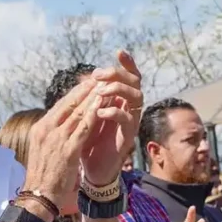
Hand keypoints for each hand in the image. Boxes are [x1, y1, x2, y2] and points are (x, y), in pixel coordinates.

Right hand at [23, 79, 104, 215]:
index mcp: (41, 128)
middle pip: (68, 104)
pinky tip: (103, 105)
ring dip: (92, 98)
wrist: (39, 194)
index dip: (75, 93)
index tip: (87, 83)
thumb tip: (62, 121)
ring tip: (104, 86)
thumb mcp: (43, 148)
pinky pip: (83, 128)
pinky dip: (93, 114)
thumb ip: (52, 133)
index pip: (60, 105)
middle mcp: (47, 130)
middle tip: (98, 78)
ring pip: (77, 112)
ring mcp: (57, 139)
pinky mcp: (68, 150)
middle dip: (85, 90)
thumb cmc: (43, 174)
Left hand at [79, 50, 143, 187]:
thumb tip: (84, 78)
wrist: (92, 169)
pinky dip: (114, 113)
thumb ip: (89, 99)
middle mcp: (130, 109)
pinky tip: (100, 112)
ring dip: (118, 90)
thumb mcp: (87, 116)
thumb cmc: (89, 140)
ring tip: (100, 92)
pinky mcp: (128, 137)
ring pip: (136, 98)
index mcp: (120, 101)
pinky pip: (127, 120)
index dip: (128, 64)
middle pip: (136, 83)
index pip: (129, 77)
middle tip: (99, 75)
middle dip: (119, 74)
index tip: (119, 52)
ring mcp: (131, 122)